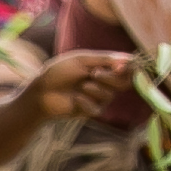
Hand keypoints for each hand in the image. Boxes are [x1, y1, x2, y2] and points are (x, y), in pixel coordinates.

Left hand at [16, 51, 133, 125]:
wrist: (41, 92)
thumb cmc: (59, 72)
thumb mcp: (81, 60)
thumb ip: (105, 59)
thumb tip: (129, 59)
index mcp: (104, 67)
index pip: (127, 68)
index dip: (128, 68)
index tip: (121, 66)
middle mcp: (105, 83)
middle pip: (124, 83)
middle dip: (111, 78)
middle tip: (94, 73)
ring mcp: (99, 97)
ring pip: (110, 95)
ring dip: (96, 89)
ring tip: (81, 86)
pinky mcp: (91, 111)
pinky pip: (98, 108)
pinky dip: (86, 101)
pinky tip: (75, 99)